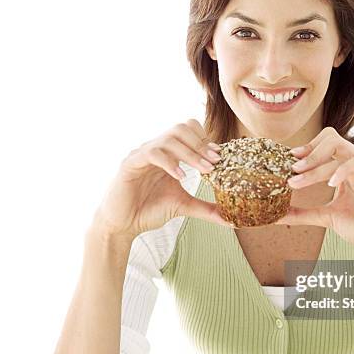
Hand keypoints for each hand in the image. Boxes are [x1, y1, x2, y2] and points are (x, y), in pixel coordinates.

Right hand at [94, 119, 231, 238]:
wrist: (123, 224)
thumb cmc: (149, 210)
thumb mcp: (184, 206)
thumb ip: (206, 209)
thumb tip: (231, 219)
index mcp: (169, 153)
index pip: (189, 130)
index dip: (206, 141)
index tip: (220, 158)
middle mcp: (156, 148)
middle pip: (181, 128)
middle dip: (201, 144)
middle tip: (215, 163)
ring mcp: (142, 153)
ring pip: (168, 138)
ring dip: (190, 153)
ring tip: (204, 170)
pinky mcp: (130, 163)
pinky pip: (152, 153)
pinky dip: (169, 163)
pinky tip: (181, 177)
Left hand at [275, 127, 353, 260]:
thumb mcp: (325, 217)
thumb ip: (301, 213)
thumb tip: (275, 215)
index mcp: (344, 170)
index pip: (324, 146)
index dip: (306, 149)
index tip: (287, 161)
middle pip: (332, 140)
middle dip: (309, 152)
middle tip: (292, 169)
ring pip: (342, 150)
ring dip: (317, 163)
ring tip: (299, 179)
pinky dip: (342, 171)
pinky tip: (330, 184)